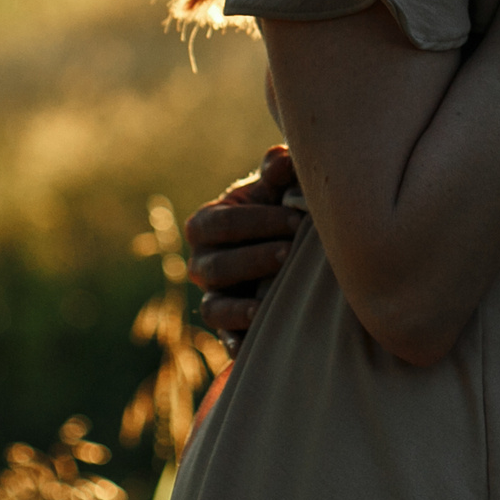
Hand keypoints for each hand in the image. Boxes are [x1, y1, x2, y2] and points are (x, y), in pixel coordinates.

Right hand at [186, 145, 302, 342]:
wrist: (287, 246)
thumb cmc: (277, 211)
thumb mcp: (276, 189)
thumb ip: (277, 172)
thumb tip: (280, 159)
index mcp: (206, 224)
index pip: (221, 224)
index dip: (258, 221)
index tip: (298, 220)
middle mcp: (201, 263)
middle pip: (216, 266)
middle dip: (254, 259)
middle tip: (292, 252)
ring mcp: (213, 297)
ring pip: (214, 306)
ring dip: (241, 304)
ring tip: (270, 301)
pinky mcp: (229, 328)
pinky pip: (224, 338)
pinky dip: (236, 340)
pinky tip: (254, 340)